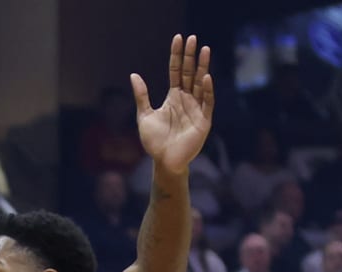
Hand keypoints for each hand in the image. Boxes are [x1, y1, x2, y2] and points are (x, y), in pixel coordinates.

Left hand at [131, 36, 214, 176]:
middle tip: (193, 38)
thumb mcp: (144, 116)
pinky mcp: (203, 121)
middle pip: (190, 73)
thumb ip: (141, 96)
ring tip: (205, 50)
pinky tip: (206, 77)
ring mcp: (196, 109)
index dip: (177, 56)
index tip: (178, 39)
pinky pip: (207, 103)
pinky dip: (207, 91)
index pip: (177, 71)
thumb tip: (134, 75)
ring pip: (201, 84)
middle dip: (191, 56)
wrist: (164, 162)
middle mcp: (187, 100)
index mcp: (174, 97)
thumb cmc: (154, 141)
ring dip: (203, 67)